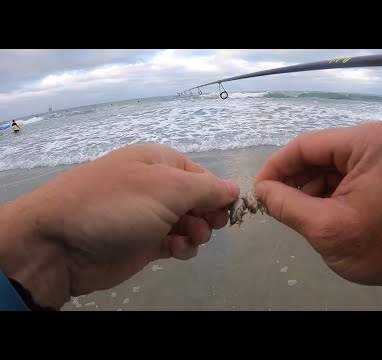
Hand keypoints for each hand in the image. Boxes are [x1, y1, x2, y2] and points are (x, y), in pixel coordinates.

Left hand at [0, 144, 238, 308]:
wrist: (61, 243)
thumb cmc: (118, 205)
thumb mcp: (168, 188)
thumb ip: (206, 189)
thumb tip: (234, 188)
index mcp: (161, 163)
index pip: (203, 176)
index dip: (218, 193)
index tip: (226, 212)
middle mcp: (156, 187)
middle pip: (198, 201)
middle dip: (208, 215)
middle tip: (208, 227)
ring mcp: (149, 216)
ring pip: (189, 224)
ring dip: (197, 233)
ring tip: (190, 240)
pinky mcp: (144, 242)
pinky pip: (175, 242)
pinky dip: (182, 247)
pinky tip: (178, 251)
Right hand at [254, 122, 381, 297]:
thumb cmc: (380, 246)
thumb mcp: (325, 227)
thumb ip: (286, 205)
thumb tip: (260, 191)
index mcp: (364, 143)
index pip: (305, 146)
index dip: (276, 167)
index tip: (257, 191)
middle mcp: (369, 141)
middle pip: (313, 155)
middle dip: (290, 181)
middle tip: (271, 205)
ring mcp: (372, 156)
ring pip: (321, 167)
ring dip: (303, 190)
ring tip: (292, 214)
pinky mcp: (372, 172)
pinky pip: (334, 177)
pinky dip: (318, 194)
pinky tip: (312, 213)